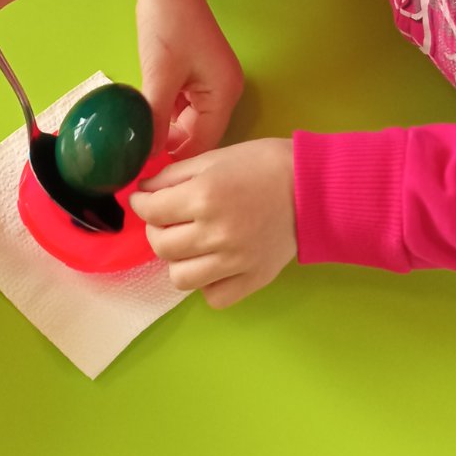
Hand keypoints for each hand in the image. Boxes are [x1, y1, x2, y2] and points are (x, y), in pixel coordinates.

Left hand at [124, 0, 241, 154]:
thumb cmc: (167, 24)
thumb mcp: (158, 77)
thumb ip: (153, 121)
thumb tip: (142, 158)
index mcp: (224, 94)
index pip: (204, 145)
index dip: (177, 163)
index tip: (149, 180)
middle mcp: (223, 92)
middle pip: (198, 136)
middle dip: (169, 148)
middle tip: (137, 164)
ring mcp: (210, 83)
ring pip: (186, 123)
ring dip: (163, 132)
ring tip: (136, 145)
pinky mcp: (195, 74)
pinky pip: (181, 106)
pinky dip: (163, 114)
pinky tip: (142, 119)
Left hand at [129, 138, 296, 307]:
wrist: (313, 187)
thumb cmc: (262, 164)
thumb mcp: (214, 158)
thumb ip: (173, 176)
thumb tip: (143, 192)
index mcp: (204, 197)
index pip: (150, 211)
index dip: (141, 203)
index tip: (145, 200)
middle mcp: (216, 233)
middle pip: (161, 246)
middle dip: (157, 230)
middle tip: (169, 220)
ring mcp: (235, 261)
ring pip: (180, 278)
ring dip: (179, 260)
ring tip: (191, 245)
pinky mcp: (253, 279)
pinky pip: (213, 297)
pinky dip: (208, 284)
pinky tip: (214, 264)